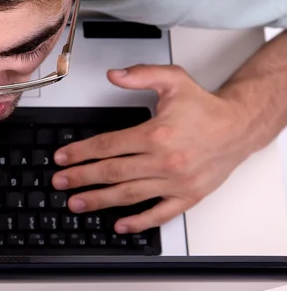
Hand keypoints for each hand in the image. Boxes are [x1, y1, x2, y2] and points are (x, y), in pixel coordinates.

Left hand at [52, 64, 252, 233]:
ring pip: (129, 194)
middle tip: (59, 182)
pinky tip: (120, 225)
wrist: (239, 127)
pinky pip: (160, 214)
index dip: (81, 152)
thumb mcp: (173, 80)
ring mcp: (176, 182)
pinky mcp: (188, 196)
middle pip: (112, 172)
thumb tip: (113, 74)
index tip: (62, 157)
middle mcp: (165, 161)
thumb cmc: (205, 107)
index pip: (108, 145)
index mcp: (157, 134)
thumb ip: (141, 74)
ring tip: (77, 203)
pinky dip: (139, 221)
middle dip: (81, 177)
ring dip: (99, 200)